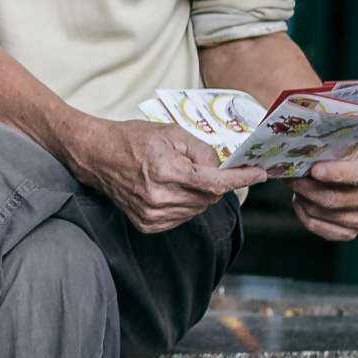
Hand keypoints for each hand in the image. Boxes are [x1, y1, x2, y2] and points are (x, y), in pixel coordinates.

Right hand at [67, 118, 265, 234]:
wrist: (97, 155)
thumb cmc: (133, 139)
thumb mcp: (172, 133)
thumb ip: (203, 151)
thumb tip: (221, 169)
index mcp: (166, 171)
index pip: (215, 182)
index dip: (241, 179)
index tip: (260, 174)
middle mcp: (159, 197)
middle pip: (209, 197)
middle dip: (213, 183)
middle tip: (195, 166)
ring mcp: (152, 214)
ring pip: (197, 210)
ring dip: (198, 195)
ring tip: (176, 177)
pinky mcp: (147, 224)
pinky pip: (181, 218)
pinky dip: (184, 205)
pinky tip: (168, 191)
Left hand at [289, 141, 357, 240]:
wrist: (350, 169)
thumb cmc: (343, 152)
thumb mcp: (341, 143)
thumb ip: (327, 148)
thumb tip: (300, 157)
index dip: (336, 173)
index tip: (314, 170)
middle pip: (335, 199)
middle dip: (306, 187)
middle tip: (288, 177)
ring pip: (323, 213)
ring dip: (302, 198)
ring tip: (295, 185)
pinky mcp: (350, 232)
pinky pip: (318, 227)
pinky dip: (303, 214)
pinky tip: (299, 200)